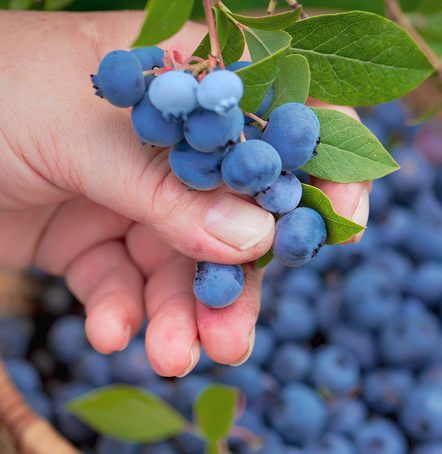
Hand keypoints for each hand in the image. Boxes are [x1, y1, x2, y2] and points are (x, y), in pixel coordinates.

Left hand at [0, 10, 369, 372]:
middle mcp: (167, 141)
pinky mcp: (93, 238)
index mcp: (177, 80)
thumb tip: (258, 240)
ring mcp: (132, 192)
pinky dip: (125, 315)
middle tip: (234, 340)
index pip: (277, 115)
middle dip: (238, 281)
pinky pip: (127, 284)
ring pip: (185, 263)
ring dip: (182, 316)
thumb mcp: (76, 135)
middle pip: (236, 213)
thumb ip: (168, 192)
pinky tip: (112, 334)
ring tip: (172, 359)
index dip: (320, 165)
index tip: (340, 223)